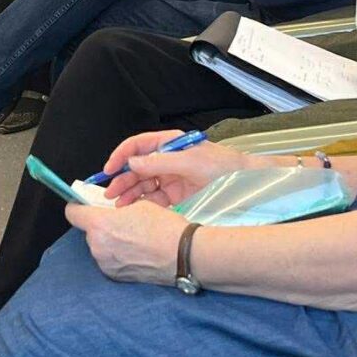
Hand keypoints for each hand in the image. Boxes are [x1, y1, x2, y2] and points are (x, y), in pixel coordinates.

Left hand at [66, 200, 187, 284]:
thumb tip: (110, 213)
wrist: (183, 255)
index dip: (77, 207)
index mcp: (100, 225)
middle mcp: (98, 247)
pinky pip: (109, 260)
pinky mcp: (115, 276)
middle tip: (121, 223)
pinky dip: (118, 255)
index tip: (82, 206)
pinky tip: (136, 252)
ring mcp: (105, 264)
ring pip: (100, 246)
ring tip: (133, 238)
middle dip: (101, 226)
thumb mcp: (138, 205)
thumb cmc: (164, 228)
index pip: (73, 213)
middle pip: (89, 231)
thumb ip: (116, 209)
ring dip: (110, 241)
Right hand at [101, 129, 263, 205]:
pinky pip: (153, 199)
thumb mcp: (191, 162)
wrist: (248, 186)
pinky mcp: (176, 197)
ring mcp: (171, 179)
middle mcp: (167, 160)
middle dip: (122, 179)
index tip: (109, 170)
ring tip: (119, 205)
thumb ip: (160, 162)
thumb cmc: (224, 167)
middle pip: (137, 168)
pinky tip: (134, 211)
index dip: (121, 156)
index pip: (138, 146)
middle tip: (110, 194)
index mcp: (170, 144)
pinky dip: (142, 205)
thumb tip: (132, 163)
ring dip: (129, 194)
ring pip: (142, 185)